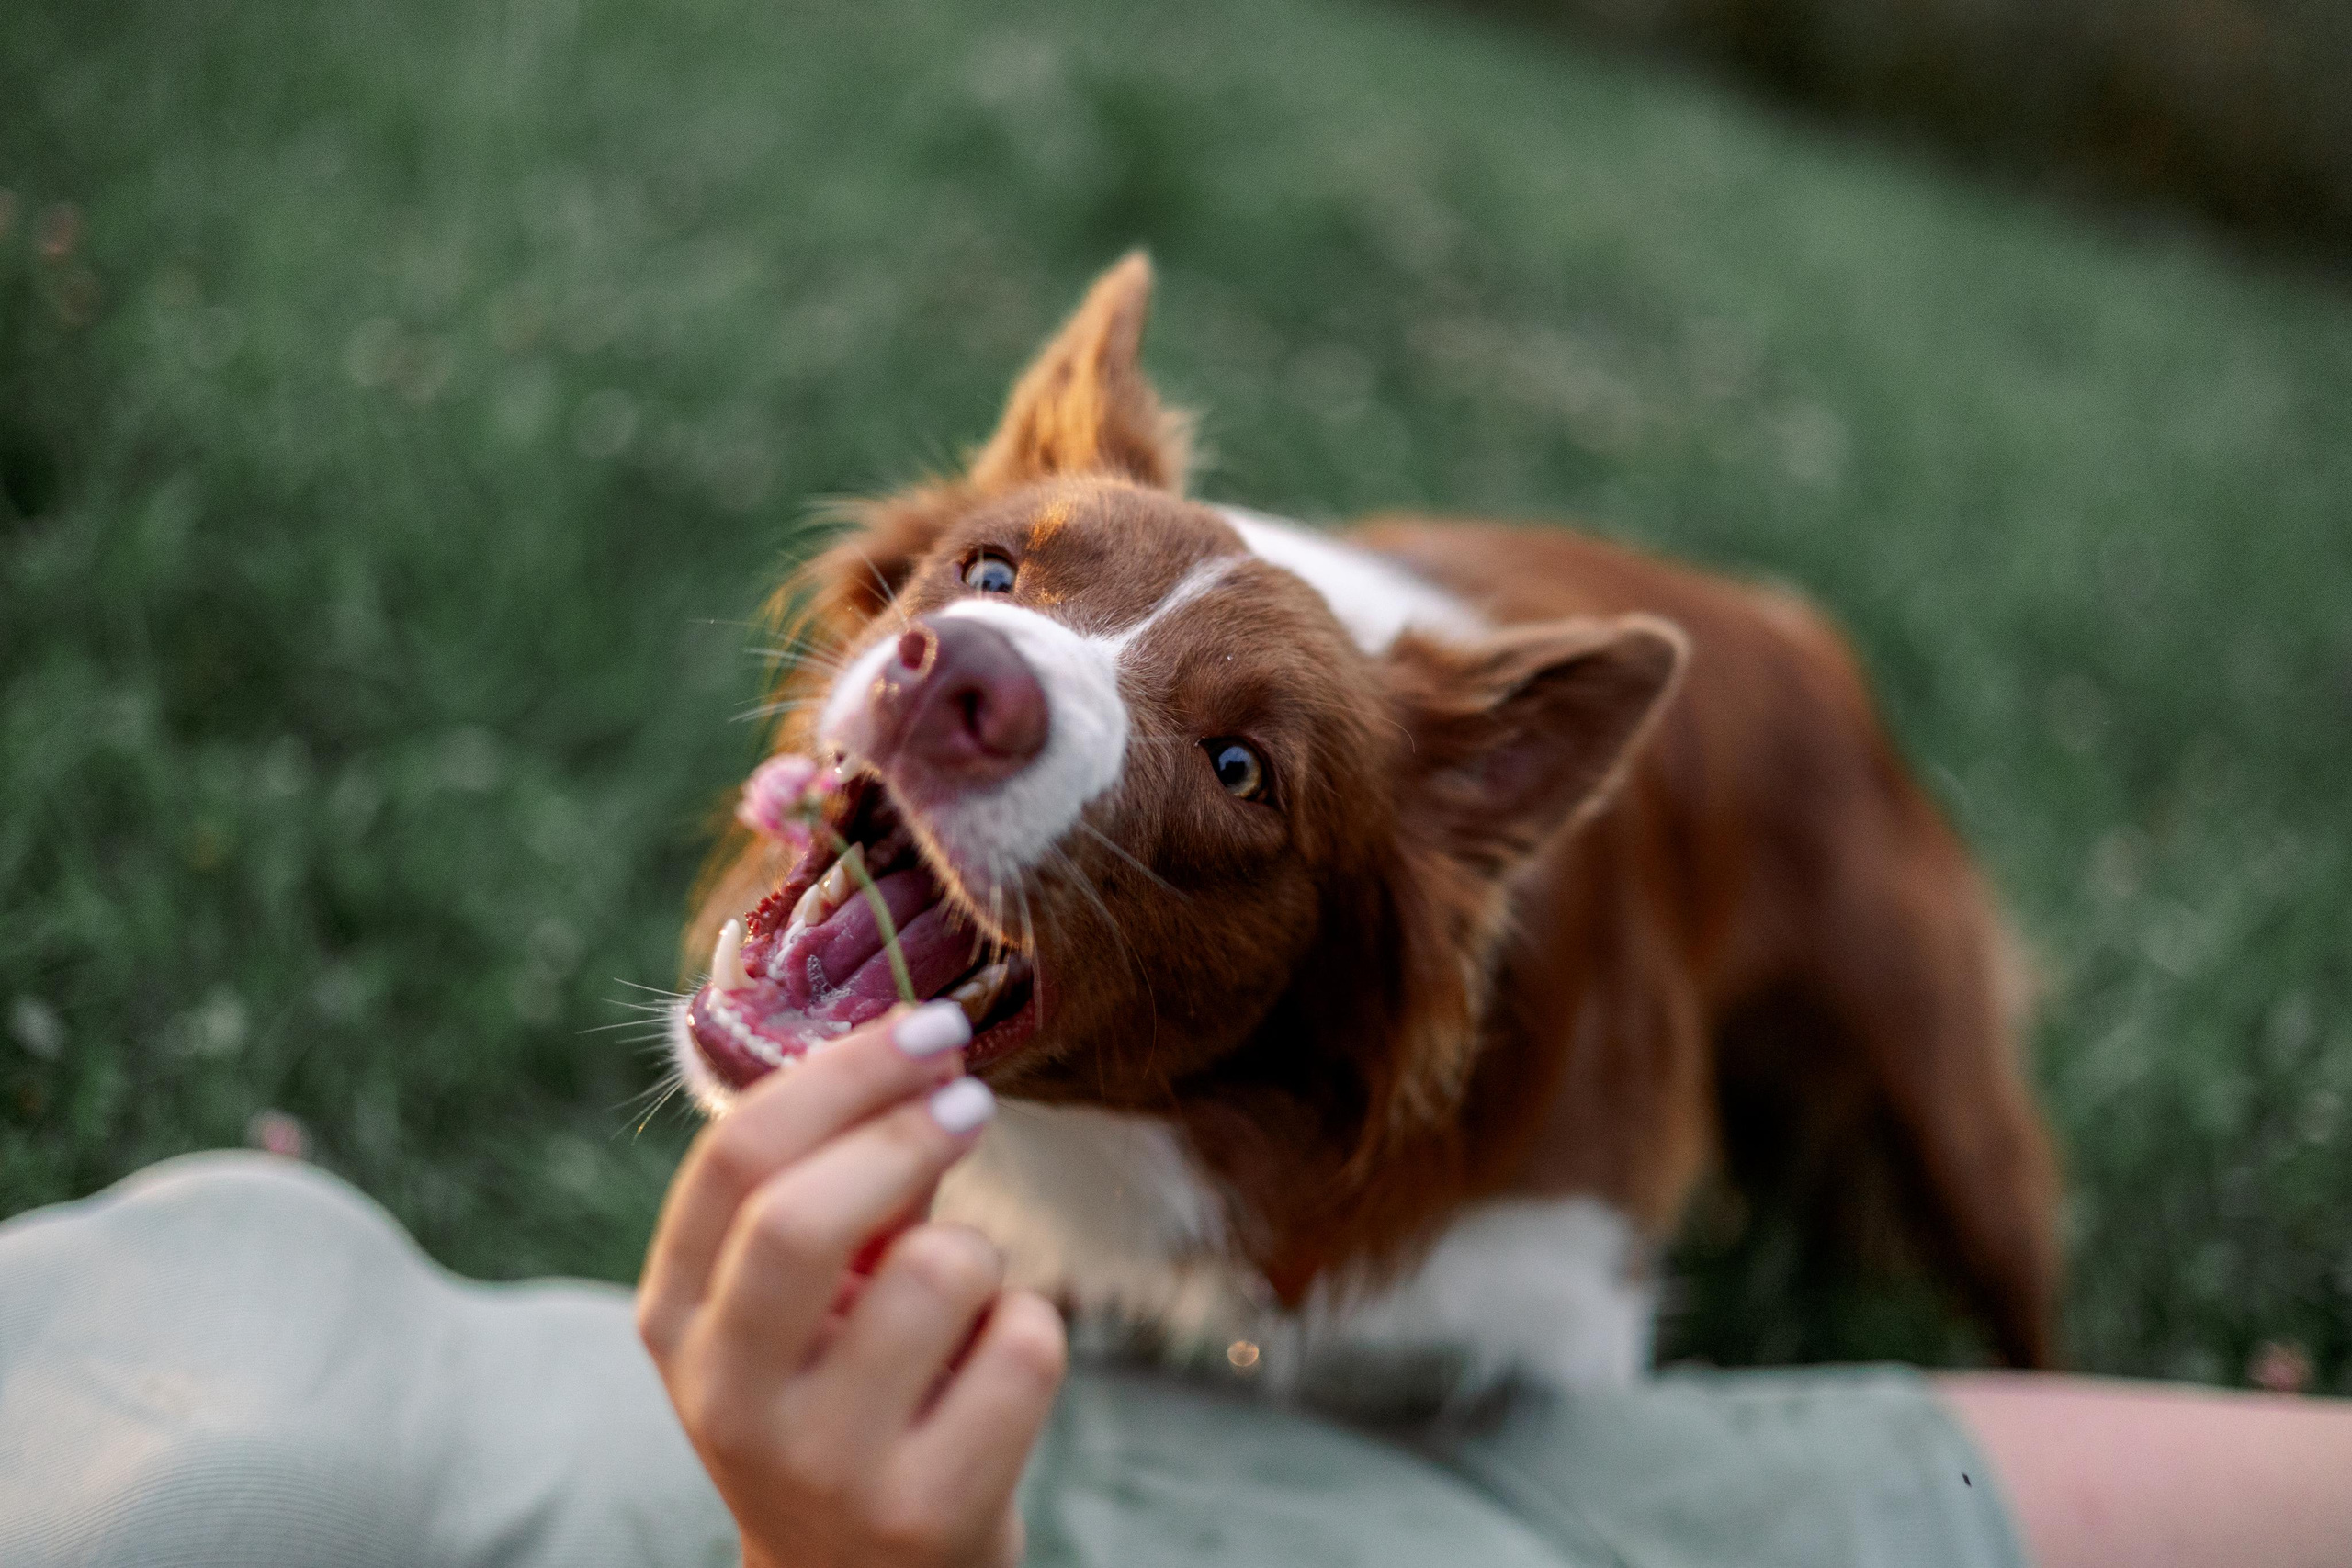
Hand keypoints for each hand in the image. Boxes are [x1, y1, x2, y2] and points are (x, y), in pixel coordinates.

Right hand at [637, 1002, 1067, 1567]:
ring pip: (942, 1271)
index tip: (925, 1027)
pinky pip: (1025, 1348)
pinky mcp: (927, 1511)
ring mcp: (824, 1464)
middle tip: (971, 1098)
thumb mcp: (805, 1303)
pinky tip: (993, 1373)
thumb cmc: (843, 1396)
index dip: (840, 1074)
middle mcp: (729, 1396)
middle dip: (905, 1131)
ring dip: (982, 1256)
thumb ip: (845, 1184)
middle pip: (804, 1215)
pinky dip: (1033, 1331)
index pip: (734, 1161)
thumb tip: (922, 1048)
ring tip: (964, 1304)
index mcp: (676, 1319)